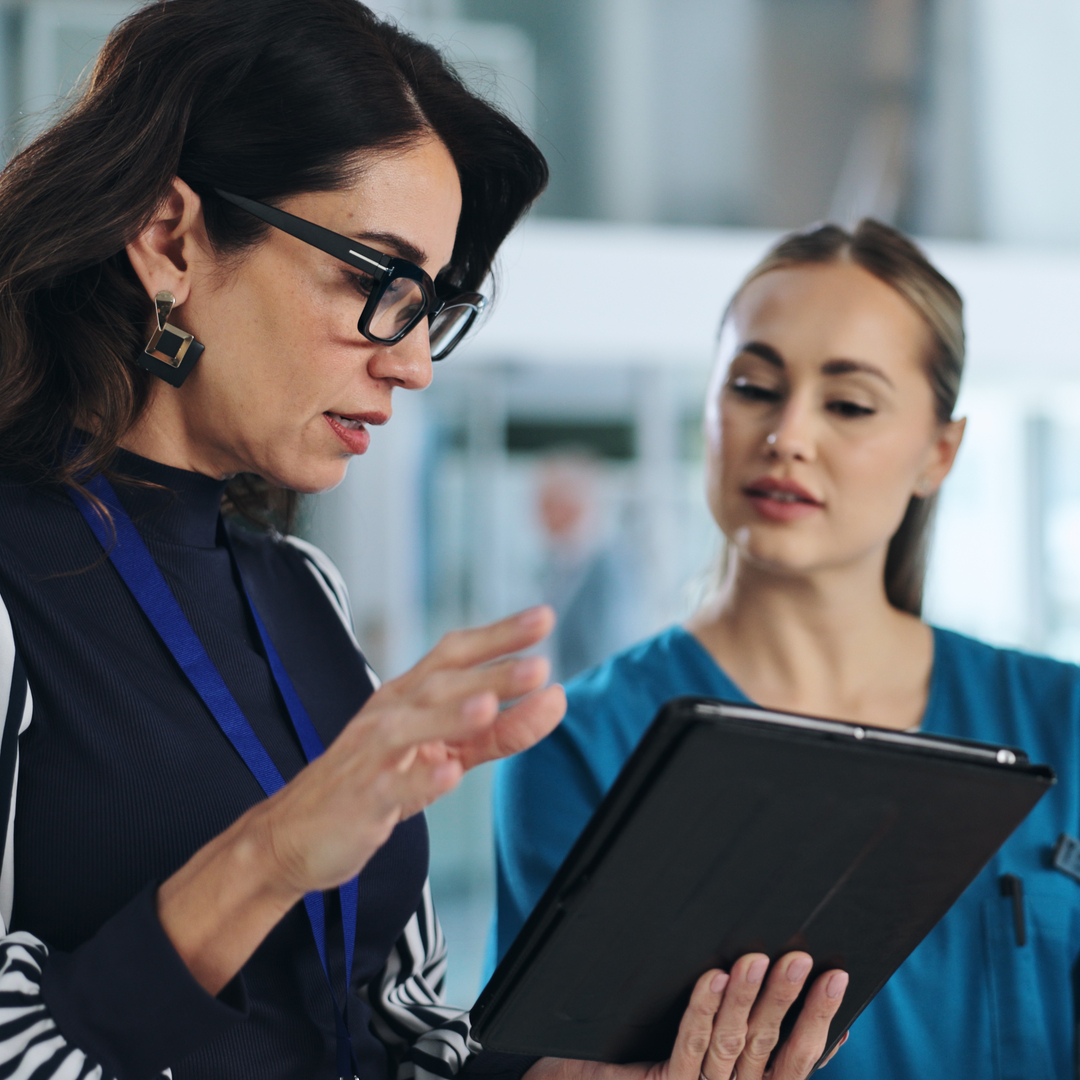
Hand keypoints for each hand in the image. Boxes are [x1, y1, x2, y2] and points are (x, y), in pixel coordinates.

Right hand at [251, 603, 565, 895]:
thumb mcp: (445, 752)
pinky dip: (419, 778)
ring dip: (452, 715)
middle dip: (489, 673)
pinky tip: (447, 774)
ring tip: (490, 707)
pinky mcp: (362, 797)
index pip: (455, 653)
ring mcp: (372, 754)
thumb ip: (499, 730)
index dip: (498, 635)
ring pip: (411, 726)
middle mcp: (390, 714)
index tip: (542, 618)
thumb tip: (555, 699)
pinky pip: (391, 785)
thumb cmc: (376, 781)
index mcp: (409, 696)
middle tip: (538, 666)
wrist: (298, 832)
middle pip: (441, 684)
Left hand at [525, 953, 847, 1079]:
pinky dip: (702, 1009)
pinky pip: (688, 1044)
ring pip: (732, 1045)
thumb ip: (762, 1051)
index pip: (798, 1059)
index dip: (821, 1019)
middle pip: (768, 1048)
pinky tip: (713, 977)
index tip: (840, 977)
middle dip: (788, 1001)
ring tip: (759, 958)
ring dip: (749, 999)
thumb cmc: (653, 1072)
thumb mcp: (718, 1064)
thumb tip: (820, 1019)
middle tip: (804, 957)